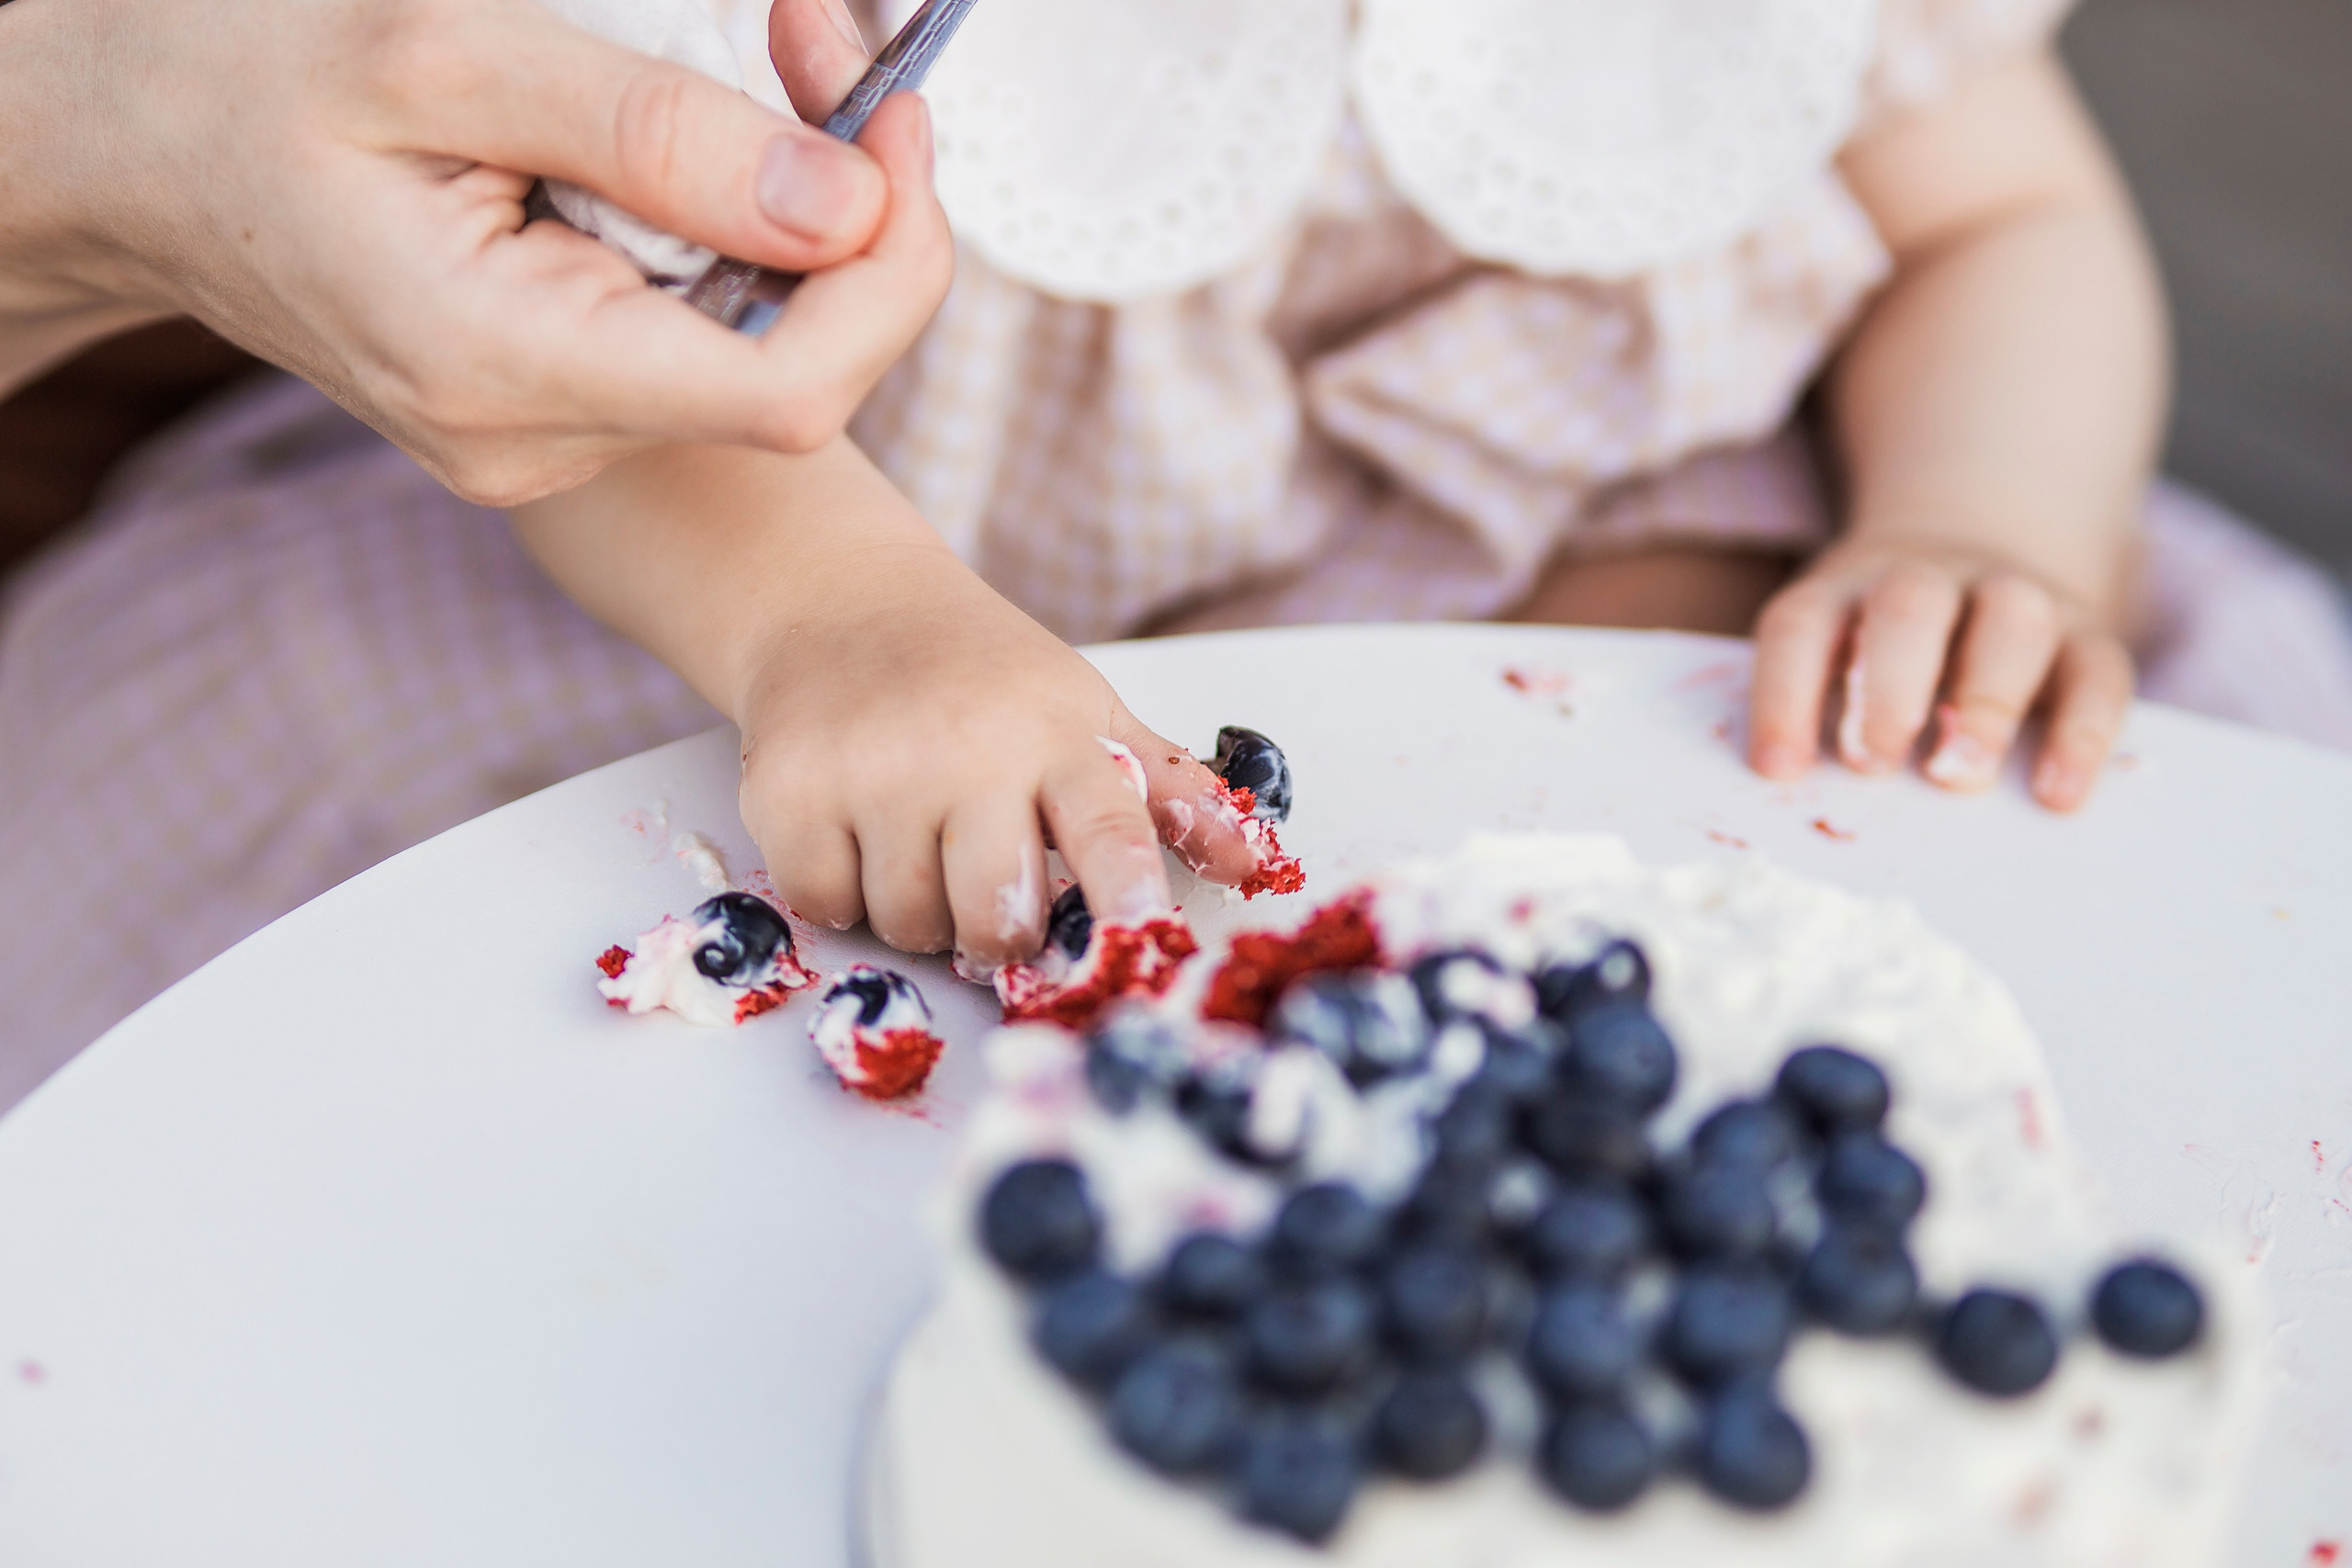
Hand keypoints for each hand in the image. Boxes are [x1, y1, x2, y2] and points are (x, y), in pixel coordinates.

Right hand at [0, 0, 949, 503]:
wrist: (135, 152)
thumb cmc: (245, 86)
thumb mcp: (444, 57)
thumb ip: (652, 137)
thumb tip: (842, 207)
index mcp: (505, 368)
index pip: (793, 392)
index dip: (889, 263)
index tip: (892, 122)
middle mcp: (541, 439)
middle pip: (798, 365)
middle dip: (849, 202)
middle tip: (818, 42)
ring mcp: (552, 434)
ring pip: (757, 342)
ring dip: (796, 201)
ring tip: (759, 57)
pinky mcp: (559, 402)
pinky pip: (699, 328)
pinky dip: (732, 225)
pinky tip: (693, 137)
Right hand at [734, 543, 1259, 971]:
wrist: (839, 603)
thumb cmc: (979, 674)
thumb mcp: (1083, 712)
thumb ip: (1166, 793)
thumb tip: (1250, 865)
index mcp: (1055, 735)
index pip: (1107, 826)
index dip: (1123, 889)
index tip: (1138, 933)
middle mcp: (964, 751)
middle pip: (995, 915)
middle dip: (996, 929)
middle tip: (986, 884)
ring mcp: (870, 772)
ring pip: (908, 923)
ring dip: (916, 910)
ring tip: (916, 837)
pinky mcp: (787, 792)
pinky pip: (827, 906)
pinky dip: (840, 891)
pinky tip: (854, 830)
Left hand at [1748, 539, 2134, 811]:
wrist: (1973, 572)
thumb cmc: (1880, 657)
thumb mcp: (1832, 663)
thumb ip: (1817, 716)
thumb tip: (1800, 792)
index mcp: (1845, 588)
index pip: (1801, 625)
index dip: (1782, 696)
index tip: (1776, 771)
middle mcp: (1930, 579)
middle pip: (1909, 604)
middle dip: (1888, 686)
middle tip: (1872, 764)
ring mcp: (2015, 597)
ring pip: (2012, 621)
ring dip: (1984, 704)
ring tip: (1956, 778)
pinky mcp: (2089, 636)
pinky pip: (2098, 672)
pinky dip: (2082, 734)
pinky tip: (2056, 795)